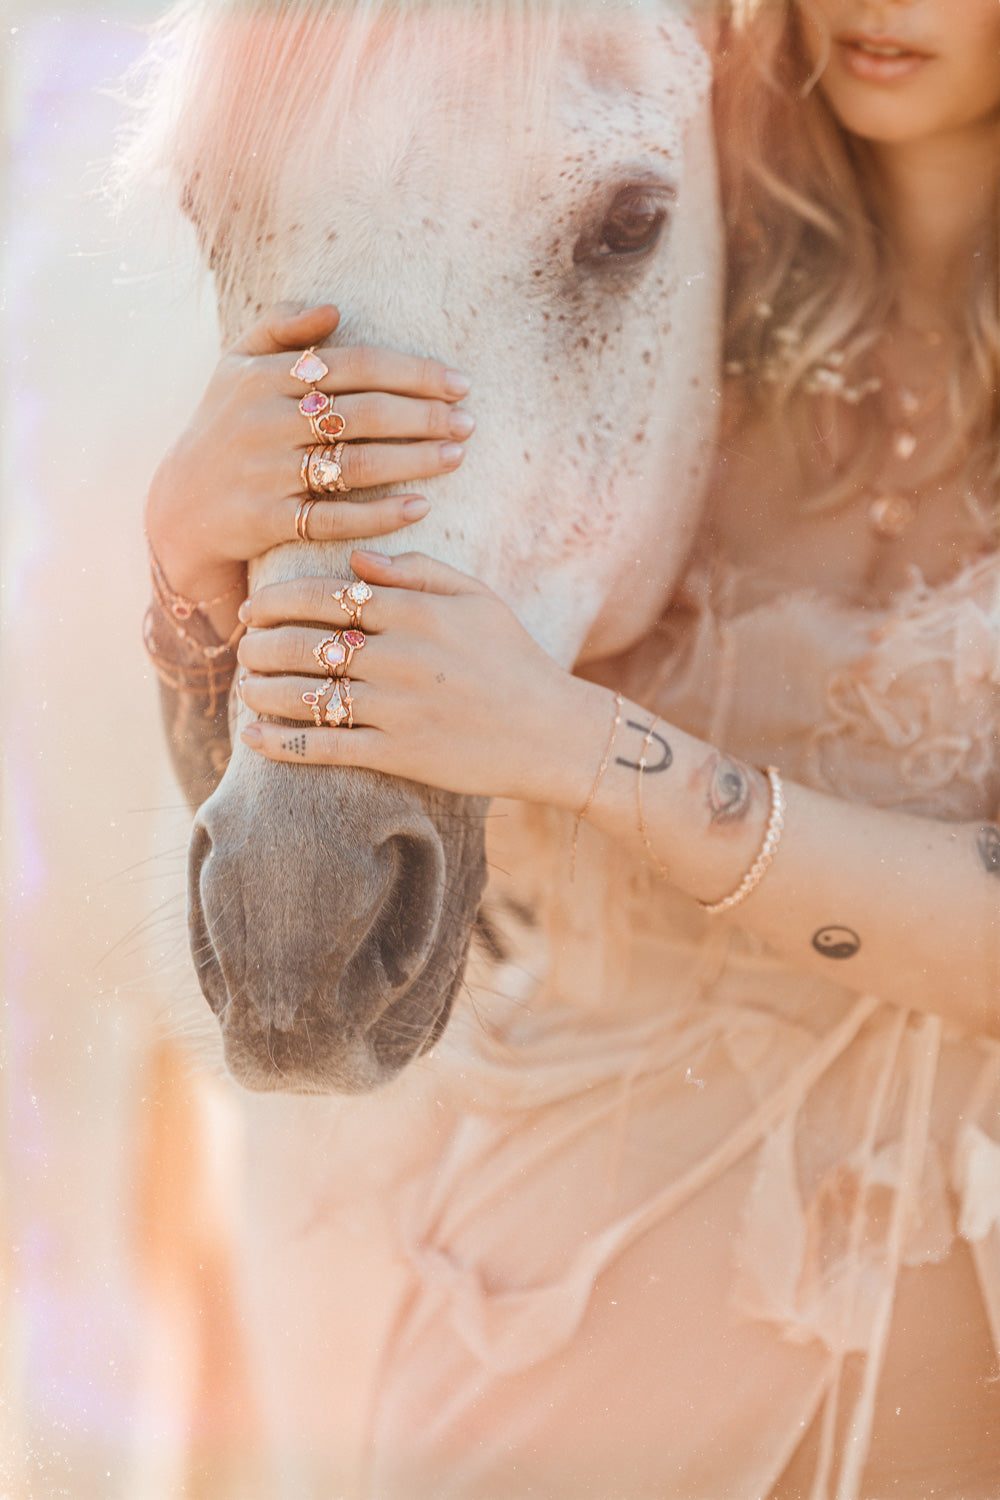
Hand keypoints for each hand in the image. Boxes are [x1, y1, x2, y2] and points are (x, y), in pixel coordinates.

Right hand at [145, 303, 473, 606]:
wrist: (180, 506)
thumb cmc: (224, 428)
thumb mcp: (236, 367)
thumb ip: (280, 328)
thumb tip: (333, 310)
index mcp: (265, 376)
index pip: (357, 366)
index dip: (414, 373)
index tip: (459, 383)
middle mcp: (265, 420)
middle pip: (365, 413)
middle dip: (425, 416)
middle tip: (469, 422)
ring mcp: (266, 472)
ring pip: (357, 463)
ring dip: (415, 460)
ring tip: (457, 457)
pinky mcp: (269, 521)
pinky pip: (335, 517)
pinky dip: (381, 513)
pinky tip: (421, 506)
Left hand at [236, 550, 607, 806]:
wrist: (552, 732)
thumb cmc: (514, 658)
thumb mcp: (476, 598)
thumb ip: (416, 570)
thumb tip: (355, 556)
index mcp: (414, 611)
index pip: (324, 596)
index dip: (276, 602)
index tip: (252, 610)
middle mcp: (398, 655)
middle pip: (303, 643)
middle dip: (259, 646)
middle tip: (243, 649)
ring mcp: (396, 707)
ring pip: (304, 694)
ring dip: (261, 690)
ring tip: (244, 687)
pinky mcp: (398, 753)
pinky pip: (326, 746)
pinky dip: (282, 742)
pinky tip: (253, 737)